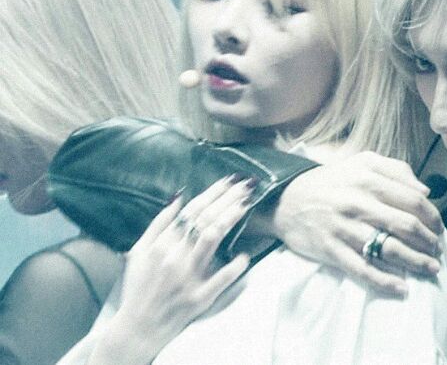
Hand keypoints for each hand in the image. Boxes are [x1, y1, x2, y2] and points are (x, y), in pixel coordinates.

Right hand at [89, 175, 253, 363]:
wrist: (138, 326)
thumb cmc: (139, 286)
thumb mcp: (139, 251)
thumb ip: (159, 224)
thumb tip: (178, 198)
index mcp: (162, 244)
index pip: (192, 211)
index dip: (212, 194)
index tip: (229, 181)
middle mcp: (175, 257)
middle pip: (205, 220)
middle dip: (227, 199)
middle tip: (246, 185)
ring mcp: (188, 277)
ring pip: (212, 240)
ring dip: (230, 219)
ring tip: (246, 204)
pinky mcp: (199, 298)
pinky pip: (221, 279)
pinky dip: (234, 266)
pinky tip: (245, 255)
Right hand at [272, 151, 443, 295]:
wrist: (286, 199)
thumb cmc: (331, 181)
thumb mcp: (362, 162)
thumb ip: (396, 169)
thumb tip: (425, 191)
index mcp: (368, 179)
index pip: (413, 201)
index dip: (433, 217)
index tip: (439, 228)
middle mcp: (358, 203)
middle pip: (406, 226)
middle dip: (428, 241)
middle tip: (437, 250)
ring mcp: (344, 228)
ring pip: (389, 249)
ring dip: (416, 262)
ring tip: (430, 268)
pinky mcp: (331, 250)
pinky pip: (363, 270)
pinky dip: (385, 281)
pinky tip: (402, 288)